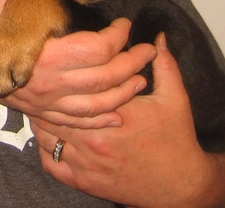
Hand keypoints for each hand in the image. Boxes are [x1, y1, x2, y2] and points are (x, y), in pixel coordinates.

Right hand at [3, 18, 157, 127]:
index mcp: (47, 52)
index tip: (124, 24)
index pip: (99, 49)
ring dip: (124, 94)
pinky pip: (75, 122)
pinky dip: (99, 120)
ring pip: (96, 106)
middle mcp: (49, 83)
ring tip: (140, 80)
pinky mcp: (37, 111)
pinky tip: (114, 115)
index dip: (119, 36)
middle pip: (106, 79)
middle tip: (147, 51)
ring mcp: (44, 101)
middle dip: (133, 64)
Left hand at [29, 33, 212, 207]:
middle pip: (54, 108)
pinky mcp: (82, 182)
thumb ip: (165, 66)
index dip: (67, 73)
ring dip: (43, 119)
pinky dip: (45, 149)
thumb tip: (157, 37)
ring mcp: (86, 162)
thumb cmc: (176, 139)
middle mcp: (95, 138)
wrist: (181, 186)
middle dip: (49, 94)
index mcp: (115, 114)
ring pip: (45, 135)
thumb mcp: (175, 99)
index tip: (62, 64)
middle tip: (43, 82)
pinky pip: (49, 163)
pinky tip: (51, 136)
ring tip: (43, 106)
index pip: (79, 85)